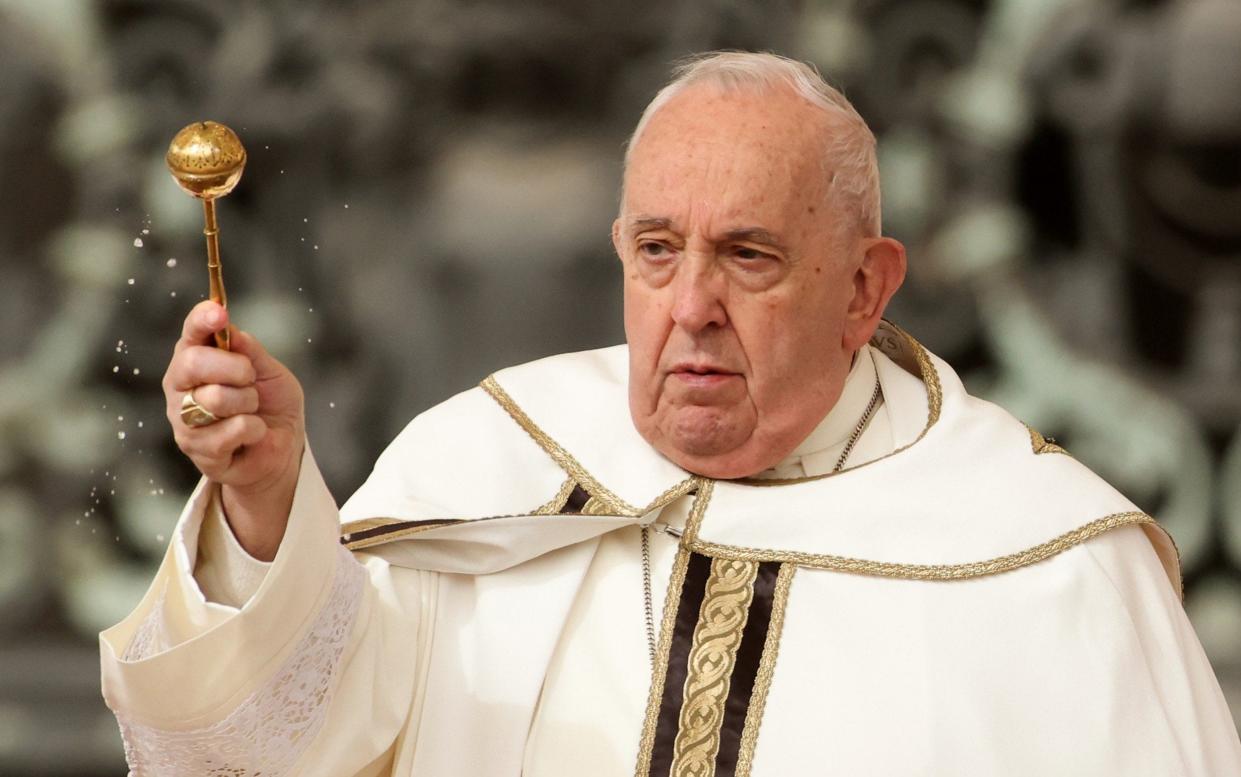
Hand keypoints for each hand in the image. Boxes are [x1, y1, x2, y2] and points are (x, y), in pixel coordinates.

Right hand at [163, 301, 304, 559]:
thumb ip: (249, 351)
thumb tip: (229, 328)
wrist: (282, 449)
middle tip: (250, 378)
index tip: (218, 313)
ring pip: (215, 398)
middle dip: (235, 368)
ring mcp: (184, 419)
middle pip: (193, 362)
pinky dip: (254, 429)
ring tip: (252, 410)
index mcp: (196, 358)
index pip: (191, 332)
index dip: (201, 320)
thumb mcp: (270, 372)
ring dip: (247, 402)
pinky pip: (232, 429)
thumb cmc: (271, 406)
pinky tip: (253, 434)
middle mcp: (181, 386)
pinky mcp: (197, 449)